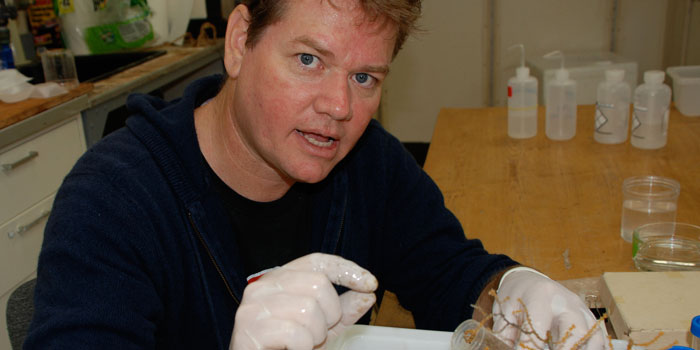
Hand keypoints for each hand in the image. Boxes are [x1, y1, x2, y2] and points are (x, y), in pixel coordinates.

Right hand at [229, 253, 377, 349]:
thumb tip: (368, 294)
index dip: (346, 269)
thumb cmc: (286, 348)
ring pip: (309, 309)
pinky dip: (303, 349)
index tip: (370, 283)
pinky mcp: (249, 330)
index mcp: (278, 279)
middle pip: (318, 284)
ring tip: (301, 345)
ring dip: (315, 336)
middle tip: (317, 334)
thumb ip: (343, 311)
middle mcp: (262, 286)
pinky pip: (297, 335)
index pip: (317, 262)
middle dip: (329, 315)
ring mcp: (253, 307)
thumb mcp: (321, 327)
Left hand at [492, 268, 607, 349]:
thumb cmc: (515, 298)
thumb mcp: (503, 313)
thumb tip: (502, 349)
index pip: (537, 331)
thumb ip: (505, 336)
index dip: (529, 349)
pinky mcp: (590, 319)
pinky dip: (591, 349)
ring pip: (593, 338)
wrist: (528, 280)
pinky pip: (600, 339)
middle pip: (575, 332)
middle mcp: (566, 302)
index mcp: (539, 296)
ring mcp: (581, 310)